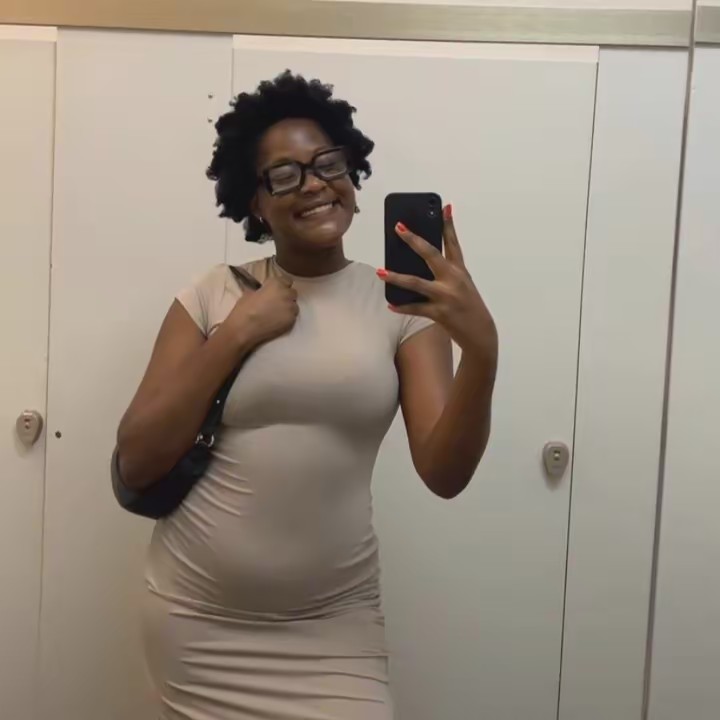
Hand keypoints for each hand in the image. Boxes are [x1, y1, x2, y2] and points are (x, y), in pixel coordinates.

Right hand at [227, 275, 298, 346]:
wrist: (244, 328)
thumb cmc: (244, 308)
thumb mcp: (250, 292)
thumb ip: (262, 290)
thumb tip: (264, 291)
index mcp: (276, 283)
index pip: (286, 280)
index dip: (281, 286)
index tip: (276, 290)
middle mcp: (287, 294)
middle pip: (292, 293)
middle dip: (286, 296)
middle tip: (276, 302)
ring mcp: (291, 308)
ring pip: (294, 305)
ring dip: (288, 307)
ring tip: (277, 313)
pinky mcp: (291, 321)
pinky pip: (292, 317)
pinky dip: (287, 318)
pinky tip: (278, 321)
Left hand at [378, 205, 497, 367]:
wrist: (481, 334)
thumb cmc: (468, 307)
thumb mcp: (462, 286)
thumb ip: (444, 273)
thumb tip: (416, 264)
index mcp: (460, 270)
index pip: (453, 243)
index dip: (448, 224)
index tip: (444, 207)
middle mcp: (453, 279)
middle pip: (430, 254)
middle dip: (413, 240)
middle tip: (398, 227)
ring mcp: (446, 296)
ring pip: (416, 283)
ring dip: (397, 277)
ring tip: (381, 271)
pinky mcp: (440, 313)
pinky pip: (416, 307)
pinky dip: (402, 306)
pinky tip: (390, 304)